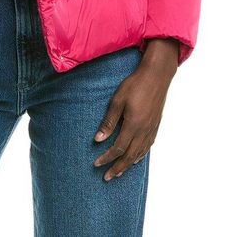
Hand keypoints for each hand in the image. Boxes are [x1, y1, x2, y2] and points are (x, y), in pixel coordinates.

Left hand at [92, 39, 178, 180]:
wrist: (156, 76)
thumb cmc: (134, 85)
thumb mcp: (117, 100)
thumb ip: (109, 121)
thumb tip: (98, 139)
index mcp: (133, 125)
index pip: (118, 148)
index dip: (107, 158)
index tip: (97, 164)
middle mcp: (144, 131)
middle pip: (129, 156)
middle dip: (117, 167)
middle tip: (107, 177)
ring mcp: (151, 129)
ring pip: (139, 153)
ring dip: (128, 164)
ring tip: (119, 172)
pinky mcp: (155, 126)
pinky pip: (147, 147)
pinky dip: (140, 156)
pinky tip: (136, 158)